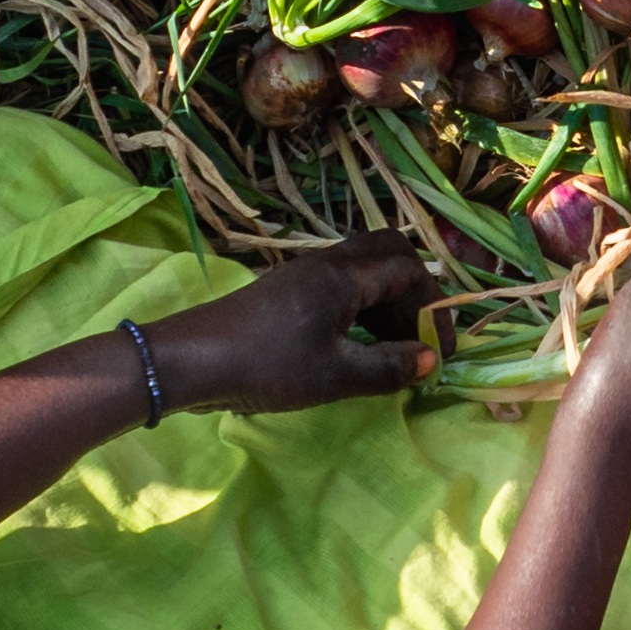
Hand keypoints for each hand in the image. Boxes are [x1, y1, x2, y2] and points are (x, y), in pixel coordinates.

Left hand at [139, 231, 443, 413]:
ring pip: (364, 270)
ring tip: (394, 350)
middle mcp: (328, 263)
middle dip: (415, 292)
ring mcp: (305, 275)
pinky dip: (363, 309)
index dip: (434, 309)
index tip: (439, 352)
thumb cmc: (265, 365)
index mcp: (344, 276)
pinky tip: (359, 346)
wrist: (191, 361)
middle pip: (389, 254)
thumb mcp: (333, 375)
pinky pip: (343, 286)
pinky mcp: (289, 291)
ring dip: (389, 303)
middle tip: (418, 337)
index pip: (410, 272)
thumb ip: (386, 368)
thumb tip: (428, 360)